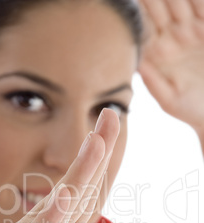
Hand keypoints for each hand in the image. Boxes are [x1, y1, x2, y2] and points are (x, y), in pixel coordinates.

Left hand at [139, 0, 203, 134]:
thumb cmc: (192, 109)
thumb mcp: (171, 100)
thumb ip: (153, 83)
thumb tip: (136, 63)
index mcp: (155, 54)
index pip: (141, 28)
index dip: (135, 13)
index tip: (128, 3)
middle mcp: (170, 38)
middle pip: (157, 7)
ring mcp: (190, 29)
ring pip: (179, 1)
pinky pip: (201, 6)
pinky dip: (195, 0)